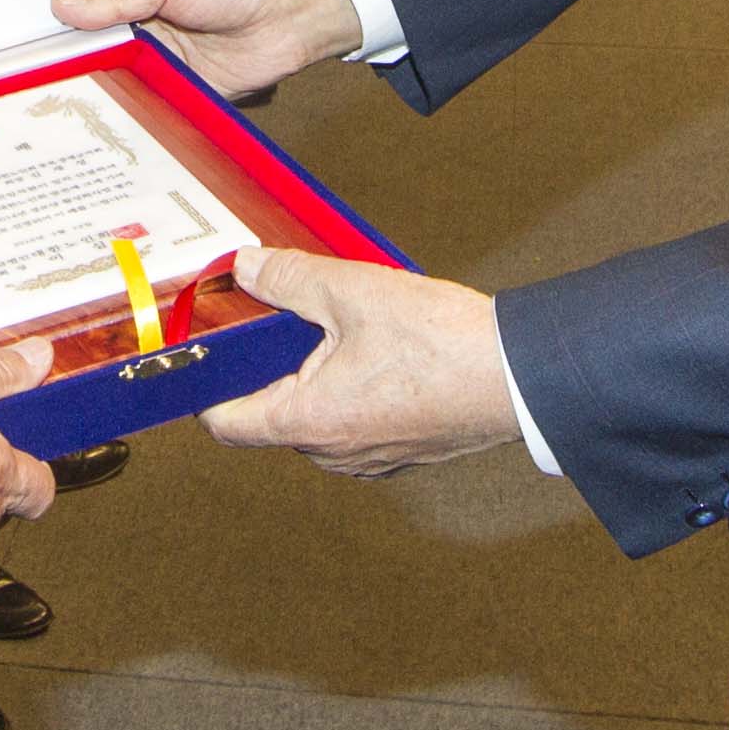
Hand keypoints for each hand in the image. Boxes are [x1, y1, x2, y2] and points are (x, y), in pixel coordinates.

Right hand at [52, 0, 361, 95]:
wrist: (295, 11)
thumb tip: (63, 4)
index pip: (80, 10)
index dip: (55, 28)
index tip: (22, 46)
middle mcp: (140, 26)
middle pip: (92, 51)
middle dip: (69, 65)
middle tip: (31, 83)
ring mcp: (159, 61)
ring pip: (116, 82)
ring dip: (99, 92)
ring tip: (58, 109)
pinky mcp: (180, 91)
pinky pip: (148, 106)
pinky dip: (133, 114)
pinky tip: (107, 125)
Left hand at [198, 249, 518, 476]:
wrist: (520, 375)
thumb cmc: (444, 343)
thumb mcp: (351, 290)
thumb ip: (288, 278)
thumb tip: (246, 269)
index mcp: (309, 421)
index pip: (227, 423)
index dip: (208, 388)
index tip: (209, 356)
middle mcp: (335, 453)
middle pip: (272, 415)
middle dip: (274, 368)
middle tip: (290, 321)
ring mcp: (371, 460)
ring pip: (316, 421)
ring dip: (317, 380)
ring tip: (345, 332)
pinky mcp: (402, 453)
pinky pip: (355, 425)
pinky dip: (353, 394)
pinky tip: (379, 355)